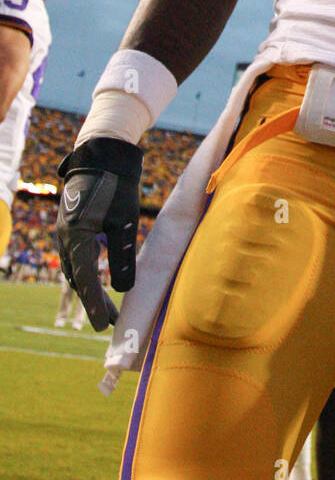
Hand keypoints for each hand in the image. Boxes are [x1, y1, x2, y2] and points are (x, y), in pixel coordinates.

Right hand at [56, 137, 141, 329]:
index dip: (96, 305)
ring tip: (110, 306)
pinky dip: (88, 271)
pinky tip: (101, 278)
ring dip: (91, 288)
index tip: (105, 326)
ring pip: (76, 268)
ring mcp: (65, 230)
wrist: (101, 153)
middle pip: (79, 278)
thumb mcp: (124, 221)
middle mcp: (65, 236)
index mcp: (76, 237)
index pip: (86, 280)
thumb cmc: (116, 185)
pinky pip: (76, 255)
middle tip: (112, 322)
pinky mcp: (71, 224)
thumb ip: (123, 256)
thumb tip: (125, 289)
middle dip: (95, 301)